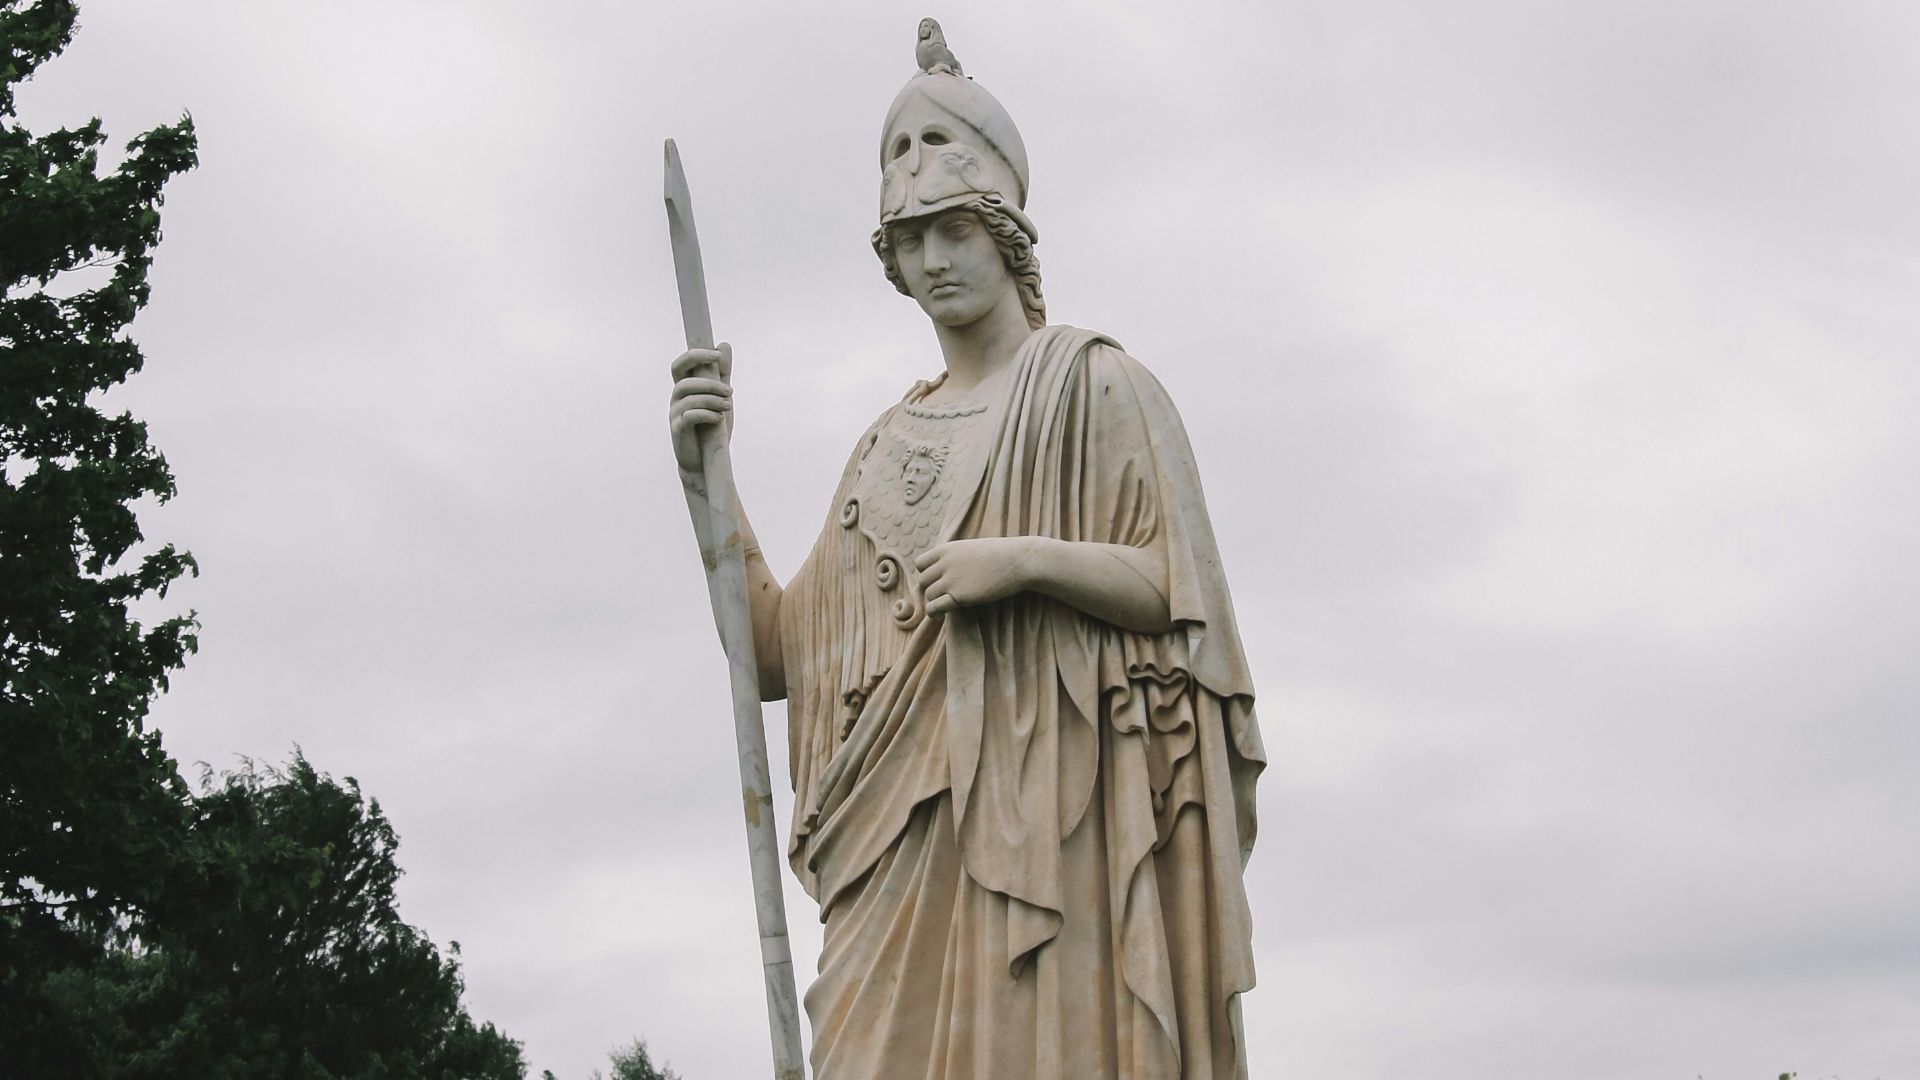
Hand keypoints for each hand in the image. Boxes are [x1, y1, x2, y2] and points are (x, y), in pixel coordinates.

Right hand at [668, 343, 732, 471]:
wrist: (705, 460)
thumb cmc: (711, 427)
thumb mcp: (719, 396)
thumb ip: (721, 372)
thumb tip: (723, 344)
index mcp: (685, 388)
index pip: (681, 363)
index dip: (696, 355)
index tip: (717, 355)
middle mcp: (676, 398)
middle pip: (682, 378)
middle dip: (707, 380)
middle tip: (730, 389)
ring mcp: (674, 414)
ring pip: (688, 397)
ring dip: (712, 399)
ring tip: (728, 406)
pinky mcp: (677, 430)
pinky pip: (689, 416)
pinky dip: (707, 414)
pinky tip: (719, 418)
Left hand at [915, 537, 1038, 616]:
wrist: (1019, 561)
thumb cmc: (1002, 555)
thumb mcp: (973, 548)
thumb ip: (957, 556)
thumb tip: (950, 566)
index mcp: (947, 549)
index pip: (920, 563)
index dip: (927, 574)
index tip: (937, 581)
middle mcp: (945, 563)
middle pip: (923, 581)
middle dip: (930, 590)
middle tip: (941, 598)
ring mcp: (951, 580)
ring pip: (929, 595)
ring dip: (934, 602)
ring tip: (942, 608)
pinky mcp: (959, 596)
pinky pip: (935, 607)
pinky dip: (935, 612)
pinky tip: (942, 615)